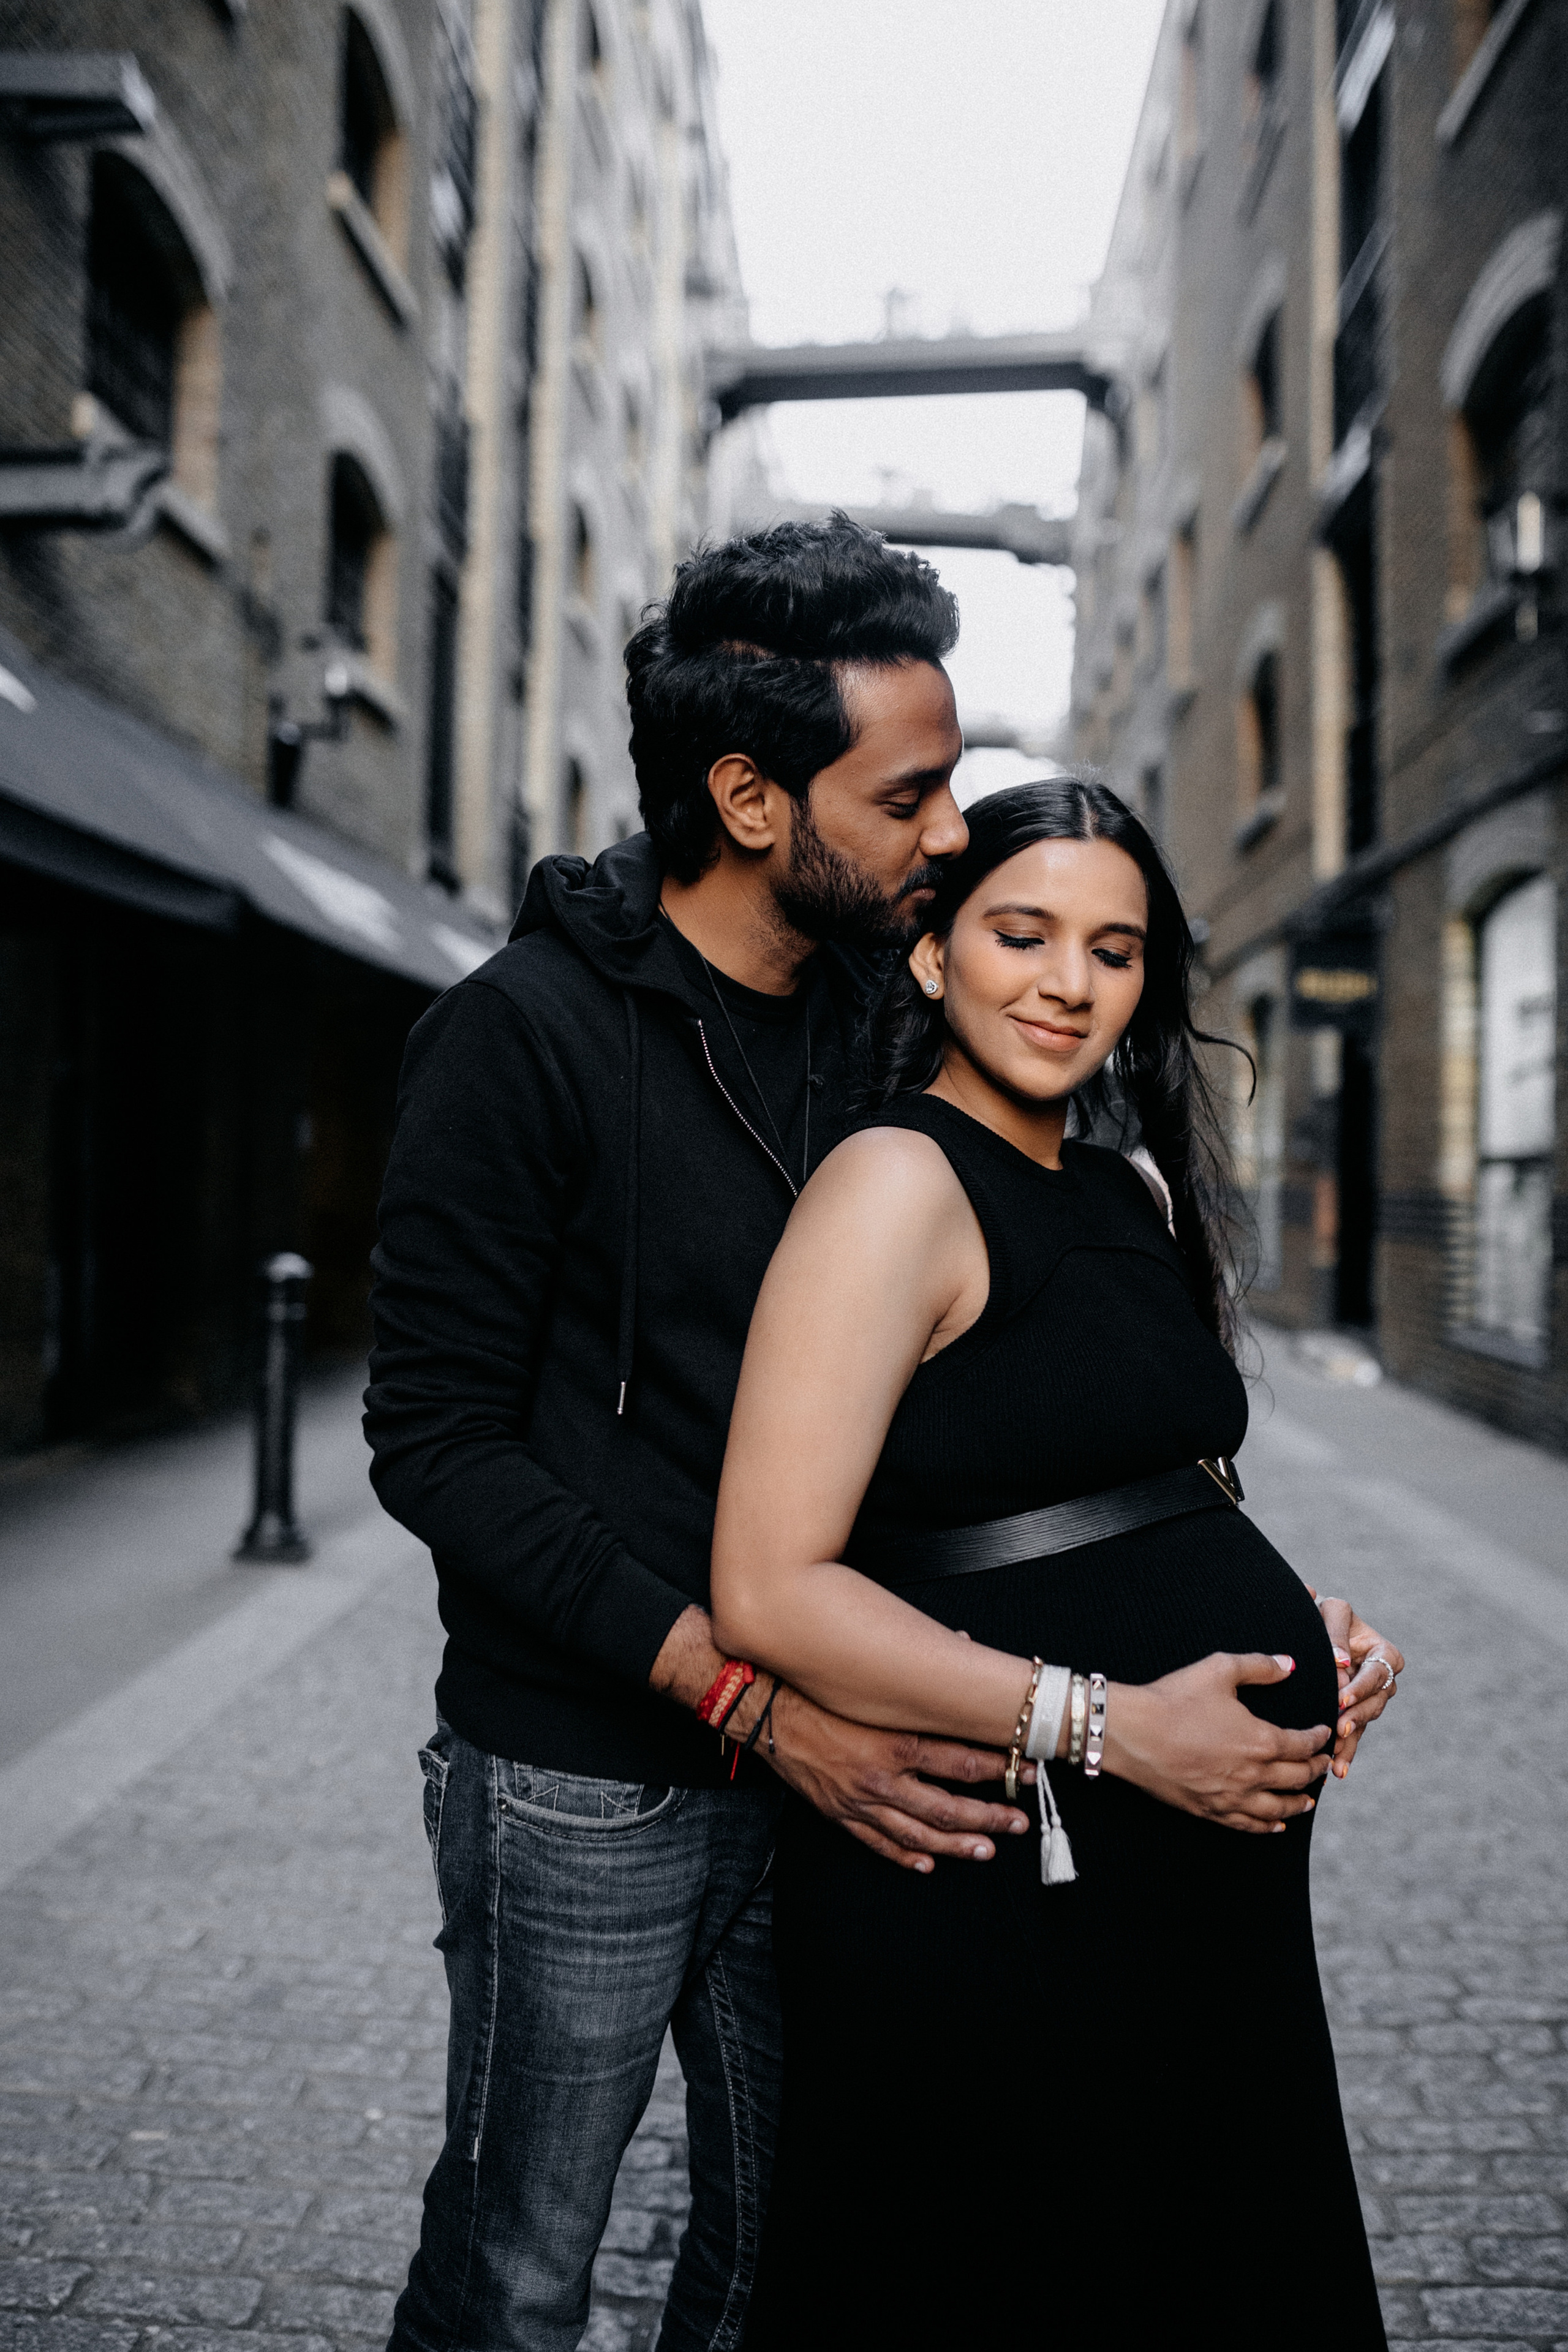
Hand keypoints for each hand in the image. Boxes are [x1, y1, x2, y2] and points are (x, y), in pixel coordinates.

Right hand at [760, 1682, 1032, 1873]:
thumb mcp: (873, 1678)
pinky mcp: (842, 1814)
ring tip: (986, 1849)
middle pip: (949, 1807)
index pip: (963, 1762)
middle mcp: (883, 1778)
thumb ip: (920, 1669)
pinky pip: (880, 1844)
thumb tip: (960, 1644)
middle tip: (1018, 1822)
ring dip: (958, 1844)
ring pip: (920, 1835)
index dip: (1001, 1770)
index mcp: (896, 1742)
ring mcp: (862, 1802)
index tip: (1027, 1771)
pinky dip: (906, 1857)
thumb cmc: (819, 1691)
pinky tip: (928, 1862)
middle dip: (990, 1816)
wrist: (766, 1711)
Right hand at [1105, 1652, 1330, 1833]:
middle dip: (1315, 1769)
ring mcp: (1232, 1797)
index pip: (1302, 1744)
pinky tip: (1275, 1825)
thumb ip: (1258, 1666)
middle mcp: (1253, 1774)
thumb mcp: (1219, 1670)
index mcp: (1261, 1740)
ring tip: (1309, 1801)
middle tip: (1323, 1764)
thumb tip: (1289, 1664)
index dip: (1318, 1738)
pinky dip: (1267, 1826)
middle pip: (1297, 1777)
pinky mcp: (1210, 1810)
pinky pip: (1248, 1825)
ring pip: (1278, 1808)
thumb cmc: (1174, 1698)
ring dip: (1299, 1803)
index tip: (1324, 1732)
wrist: (1133, 1733)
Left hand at [1306, 1589, 1403, 1778]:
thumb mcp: (1331, 1612)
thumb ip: (1335, 1630)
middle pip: (1375, 1701)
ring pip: (1363, 1722)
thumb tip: (1340, 1662)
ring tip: (1335, 1756)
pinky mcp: (1352, 1714)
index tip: (1342, 1697)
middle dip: (1357, 1716)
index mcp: (1382, 1652)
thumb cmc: (1322, 1613)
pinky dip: (1345, 1753)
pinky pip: (1353, 1735)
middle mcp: (1379, 1678)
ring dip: (1350, 1740)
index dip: (1362, 1686)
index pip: (1378, 1672)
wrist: (1308, 1626)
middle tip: (1339, 1728)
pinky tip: (1337, 1772)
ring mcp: (1366, 1699)